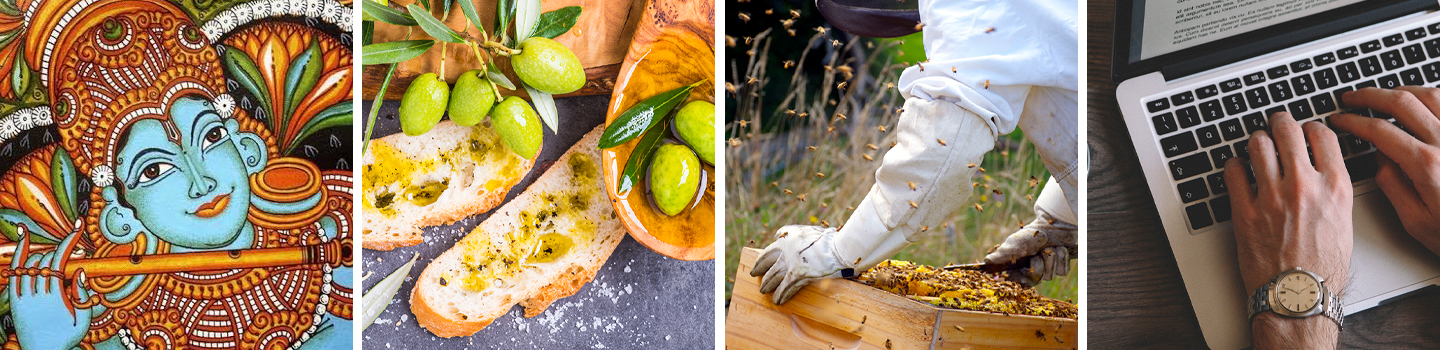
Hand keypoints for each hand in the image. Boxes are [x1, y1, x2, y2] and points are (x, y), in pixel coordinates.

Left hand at [9, 227, 91, 349]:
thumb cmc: (66, 337)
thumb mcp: (83, 322)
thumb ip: (83, 297)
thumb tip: (80, 272)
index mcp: (54, 300)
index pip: (59, 262)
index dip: (68, 242)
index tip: (78, 227)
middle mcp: (35, 295)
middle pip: (45, 261)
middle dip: (61, 251)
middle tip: (75, 248)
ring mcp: (22, 296)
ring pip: (29, 263)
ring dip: (44, 252)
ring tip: (56, 248)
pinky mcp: (14, 298)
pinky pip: (15, 269)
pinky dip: (19, 252)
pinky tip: (23, 235)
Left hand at [749, 225, 848, 304]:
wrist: (840, 247)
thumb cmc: (830, 239)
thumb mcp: (808, 230)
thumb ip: (793, 233)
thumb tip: (780, 235)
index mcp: (788, 239)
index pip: (768, 251)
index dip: (761, 261)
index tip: (757, 266)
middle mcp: (786, 251)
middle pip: (768, 264)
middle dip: (762, 272)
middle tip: (757, 278)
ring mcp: (791, 263)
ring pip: (774, 277)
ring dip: (768, 285)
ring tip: (763, 291)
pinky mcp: (798, 275)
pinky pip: (785, 288)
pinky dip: (780, 295)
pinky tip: (777, 301)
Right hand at [983, 210, 1076, 285]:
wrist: (1052, 225)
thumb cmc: (1031, 235)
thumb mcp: (1015, 243)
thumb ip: (1003, 254)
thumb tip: (986, 261)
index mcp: (1019, 269)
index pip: (1018, 283)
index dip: (1020, 279)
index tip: (1022, 273)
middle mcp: (1032, 272)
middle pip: (1036, 279)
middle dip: (1038, 264)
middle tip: (1037, 252)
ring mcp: (1047, 271)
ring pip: (1050, 275)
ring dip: (1050, 258)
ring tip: (1048, 247)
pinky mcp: (1060, 268)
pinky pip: (1062, 271)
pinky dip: (1061, 258)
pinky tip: (1059, 248)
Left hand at [1223, 112, 1350, 347]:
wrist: (1298, 295)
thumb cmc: (1322, 269)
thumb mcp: (1343, 223)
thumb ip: (1333, 193)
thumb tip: (1322, 176)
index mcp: (1334, 187)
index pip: (1323, 136)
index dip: (1312, 126)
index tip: (1306, 128)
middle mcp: (1303, 186)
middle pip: (1288, 132)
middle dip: (1280, 122)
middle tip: (1276, 123)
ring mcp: (1271, 196)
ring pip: (1258, 145)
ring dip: (1256, 141)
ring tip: (1257, 144)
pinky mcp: (1244, 210)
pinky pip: (1233, 171)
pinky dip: (1234, 165)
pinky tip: (1237, 168)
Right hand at [1333, 86, 1439, 255]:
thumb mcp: (1416, 221)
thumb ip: (1392, 185)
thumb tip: (1379, 158)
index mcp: (1426, 165)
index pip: (1379, 130)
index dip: (1354, 120)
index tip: (1341, 119)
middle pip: (1402, 102)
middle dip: (1371, 95)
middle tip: (1354, 97)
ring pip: (1430, 95)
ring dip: (1403, 90)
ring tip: (1386, 94)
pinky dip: (1433, 96)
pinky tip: (1423, 101)